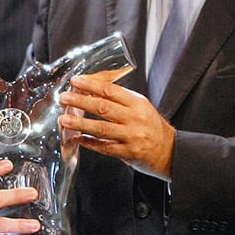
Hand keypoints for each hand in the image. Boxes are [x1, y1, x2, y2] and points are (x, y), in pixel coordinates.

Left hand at [58, 74, 175, 179]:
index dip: (91, 85)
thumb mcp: (140, 106)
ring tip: (64, 119)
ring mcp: (131, 137)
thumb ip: (120, 99)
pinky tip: (77, 138)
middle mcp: (135, 119)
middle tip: (64, 97)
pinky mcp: (128, 153)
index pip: (111, 90)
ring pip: (101, 128)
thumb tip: (93, 87)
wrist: (170, 151)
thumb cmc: (151, 126)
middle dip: (81, 101)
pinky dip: (89, 142)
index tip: (76, 81)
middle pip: (103, 107)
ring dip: (80, 123)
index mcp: (137, 103)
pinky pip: (105, 147)